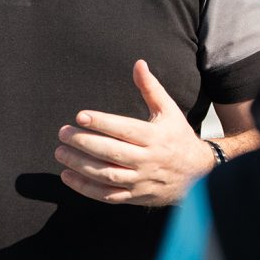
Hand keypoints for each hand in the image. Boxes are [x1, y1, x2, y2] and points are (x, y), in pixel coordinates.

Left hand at [56, 60, 215, 205]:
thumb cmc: (179, 137)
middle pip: (111, 152)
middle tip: (63, 133)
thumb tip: (139, 63)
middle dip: (84, 142)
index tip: (80, 116)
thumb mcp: (169, 111)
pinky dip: (86, 188)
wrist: (199, 175)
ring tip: (61, 153)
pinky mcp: (135, 196)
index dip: (101, 123)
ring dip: (80, 165)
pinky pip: (107, 195)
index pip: (124, 129)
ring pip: (106, 174)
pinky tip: (68, 176)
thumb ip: (151, 88)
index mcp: (155, 137)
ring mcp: (140, 181)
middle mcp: (147, 160)